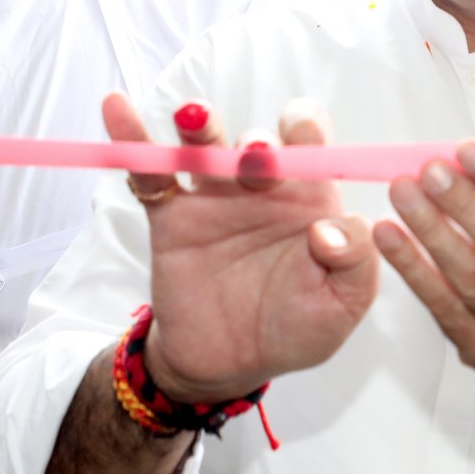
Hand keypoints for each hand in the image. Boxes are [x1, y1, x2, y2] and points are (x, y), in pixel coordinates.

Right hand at [104, 93, 379, 403]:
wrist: (230, 365)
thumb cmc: (297, 328)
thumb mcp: (344, 304)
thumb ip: (357, 263)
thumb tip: (330, 229)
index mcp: (308, 197)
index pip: (312, 145)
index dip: (310, 132)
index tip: (305, 140)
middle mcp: (262, 187)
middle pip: (259, 140)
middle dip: (259, 142)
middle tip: (258, 161)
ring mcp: (215, 198)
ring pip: (206, 145)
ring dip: (201, 125)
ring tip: (194, 116)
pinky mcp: (172, 216)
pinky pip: (149, 172)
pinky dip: (132, 139)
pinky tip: (117, 108)